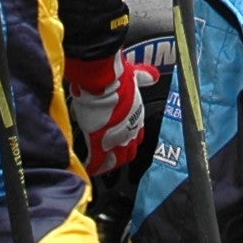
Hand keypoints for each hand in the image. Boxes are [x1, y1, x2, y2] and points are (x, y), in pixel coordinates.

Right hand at [64, 51, 157, 175]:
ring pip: (115, 160)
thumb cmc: (117, 77)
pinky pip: (98, 161)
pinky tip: (90, 168)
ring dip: (108, 164)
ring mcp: (115, 139)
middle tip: (111, 157)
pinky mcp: (99, 143)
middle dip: (121, 155)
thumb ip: (145, 77)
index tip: (123, 140)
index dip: (129, 139)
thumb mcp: (135, 76)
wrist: (103, 82)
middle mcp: (130, 131)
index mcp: (137, 117)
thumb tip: (153, 75)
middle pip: (129, 152)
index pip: (137, 136)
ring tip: (100, 166)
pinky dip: (94, 166)